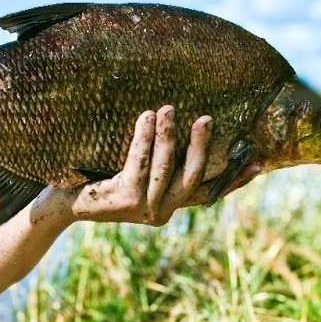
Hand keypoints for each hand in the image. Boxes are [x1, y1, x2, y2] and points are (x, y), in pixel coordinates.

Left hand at [40, 105, 256, 226]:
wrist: (61, 205)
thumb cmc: (96, 184)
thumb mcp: (132, 176)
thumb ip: (157, 165)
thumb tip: (178, 130)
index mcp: (168, 207)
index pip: (208, 192)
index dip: (235, 180)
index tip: (259, 161)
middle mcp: (161, 213)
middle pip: (194, 177)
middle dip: (202, 146)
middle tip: (206, 117)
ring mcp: (143, 210)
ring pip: (166, 168)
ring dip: (170, 136)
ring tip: (169, 108)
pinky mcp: (125, 201)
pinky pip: (140, 163)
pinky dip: (144, 139)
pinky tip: (147, 118)